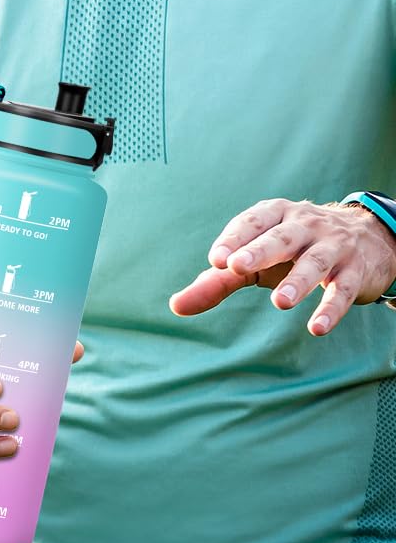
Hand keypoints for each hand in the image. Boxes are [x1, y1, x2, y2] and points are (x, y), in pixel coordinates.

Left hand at [169, 197, 395, 335]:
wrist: (366, 238)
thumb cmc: (293, 250)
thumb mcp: (256, 258)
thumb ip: (218, 280)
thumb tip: (176, 307)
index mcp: (274, 214)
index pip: (251, 222)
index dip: (233, 238)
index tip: (215, 260)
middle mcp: (304, 225)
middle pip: (281, 238)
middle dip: (258, 251)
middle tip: (236, 267)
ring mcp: (333, 247)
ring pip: (314, 263)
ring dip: (297, 282)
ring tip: (279, 303)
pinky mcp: (356, 272)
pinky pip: (343, 290)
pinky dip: (331, 308)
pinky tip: (316, 328)